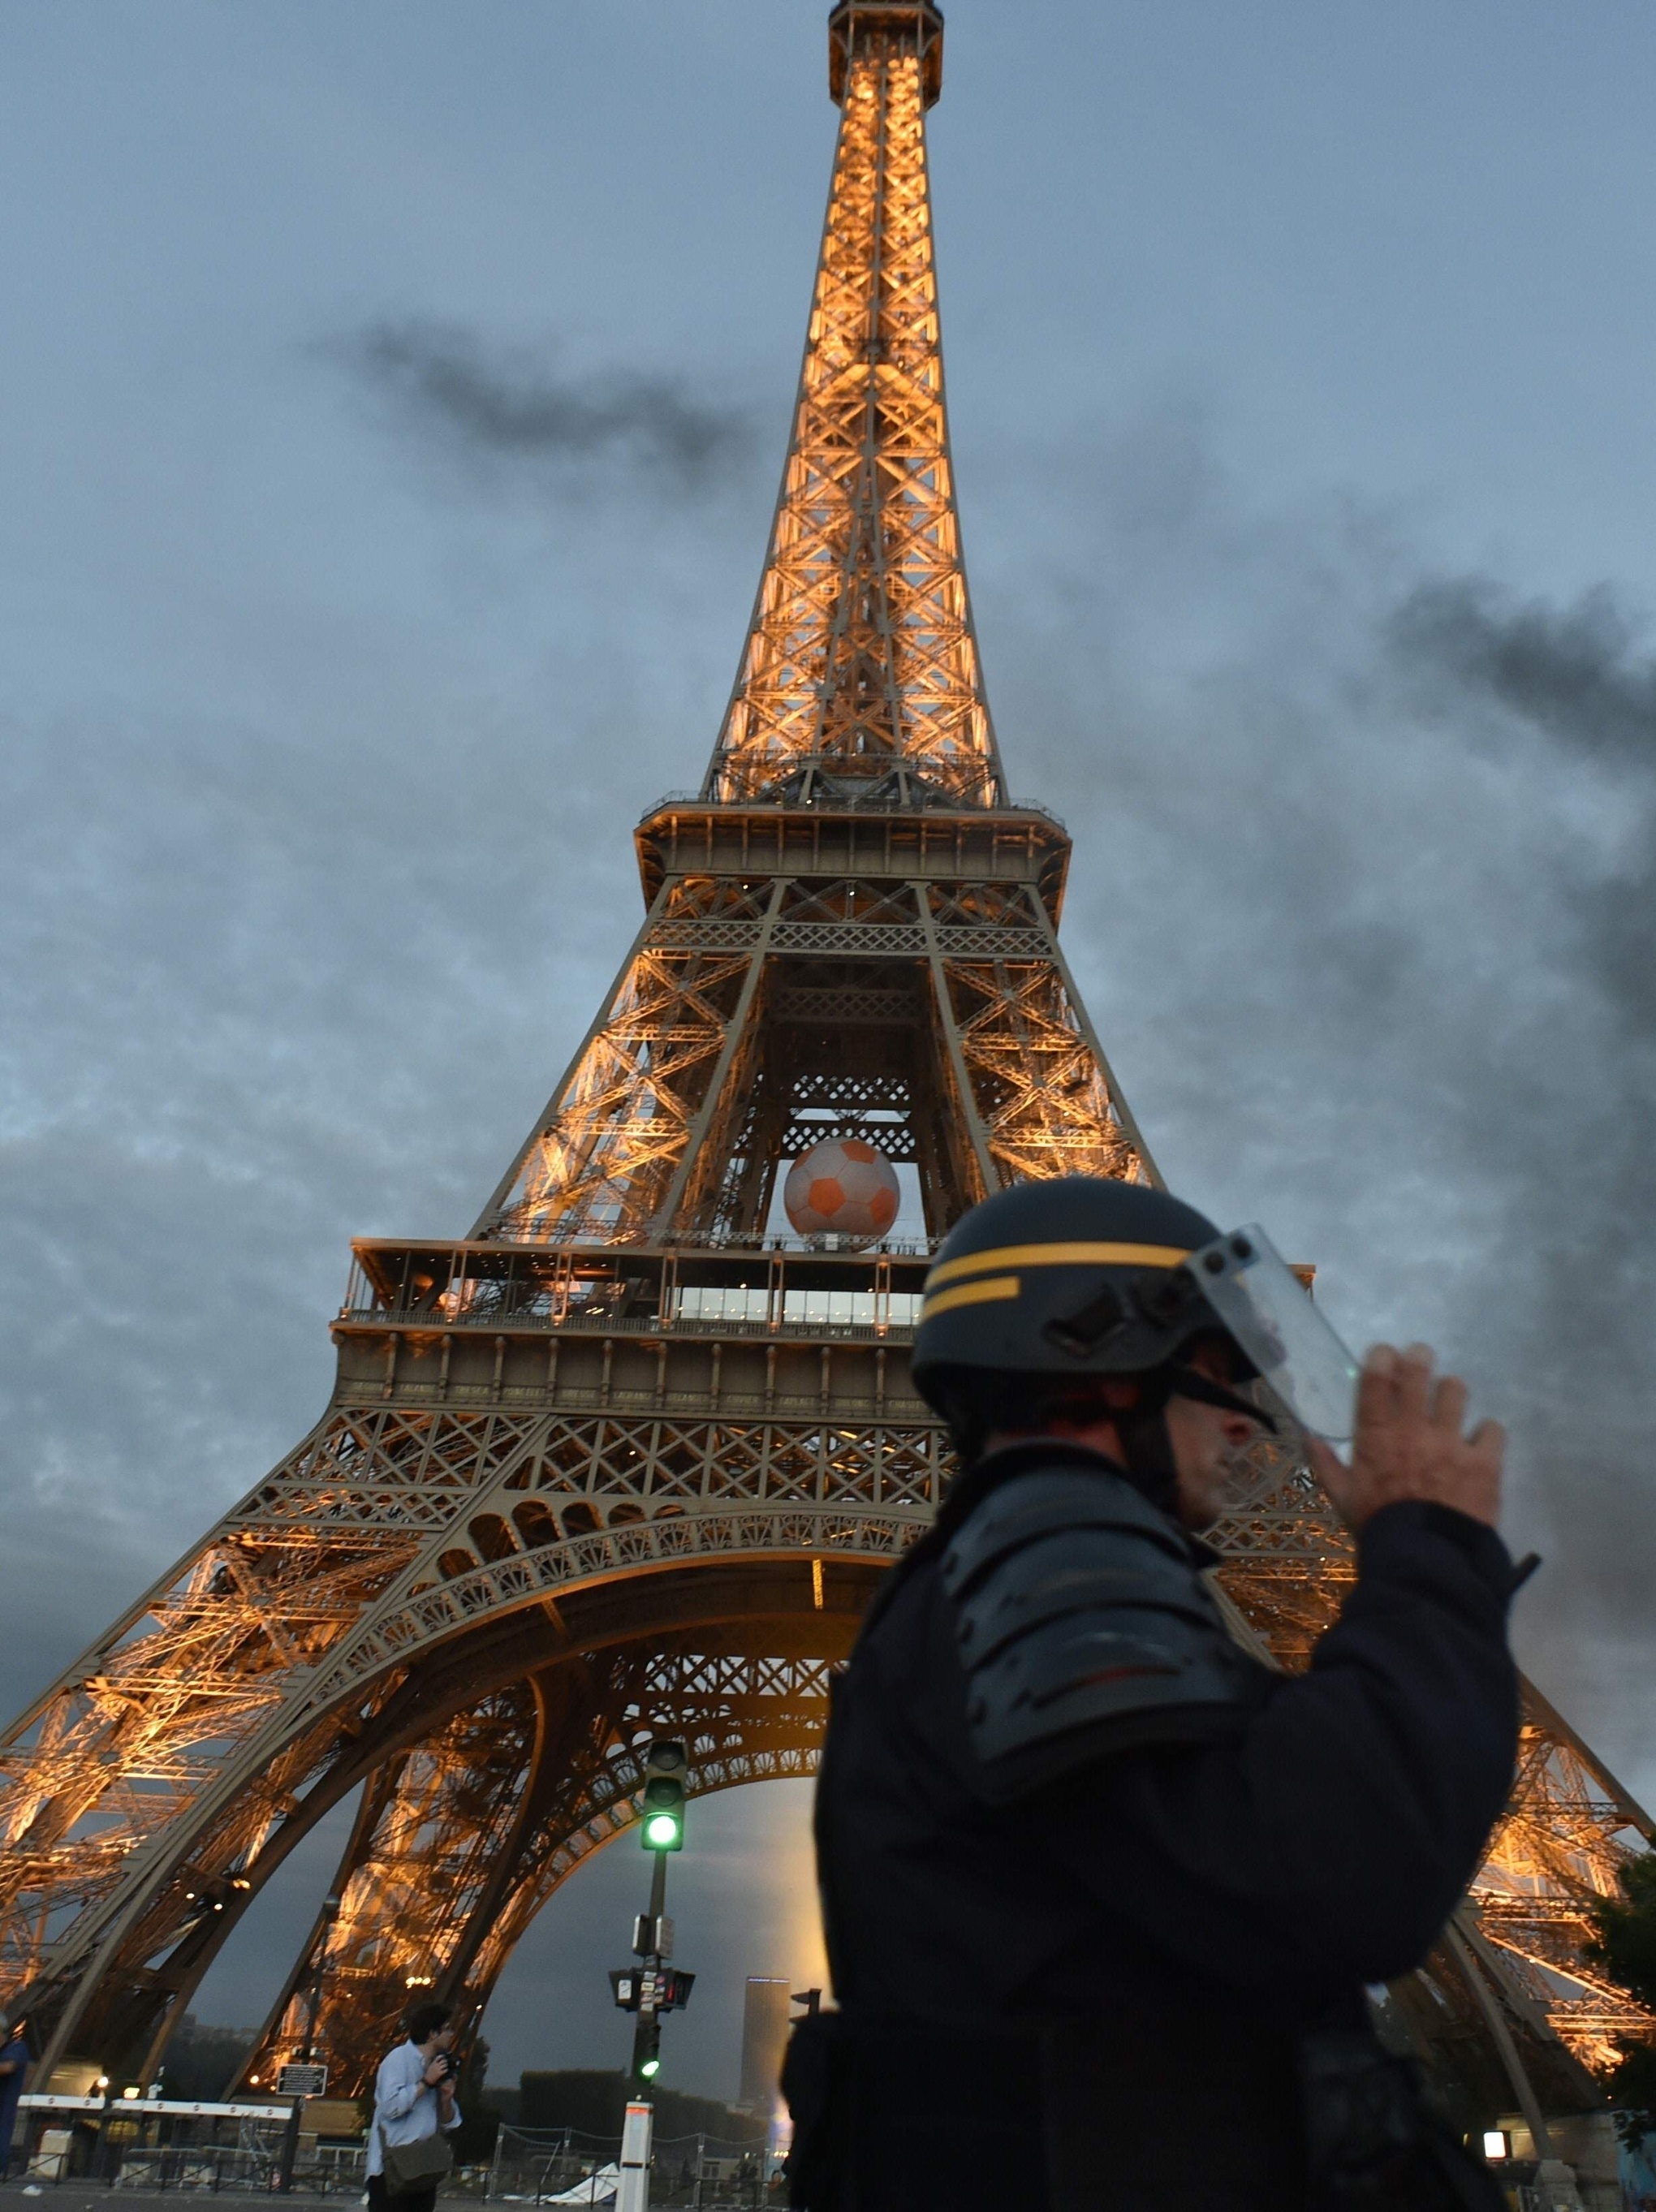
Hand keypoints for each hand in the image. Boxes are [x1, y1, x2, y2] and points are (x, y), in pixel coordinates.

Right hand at [422, 2058, 449, 2087]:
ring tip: (446, 2066)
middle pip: (443, 2061)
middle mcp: (436, 2065)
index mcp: (433, 2063)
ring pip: (445, 2065)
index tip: (444, 2056)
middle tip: (446, 2062)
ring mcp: (438, 2069)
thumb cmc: (429, 2073)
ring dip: (446, 2065)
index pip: (438, 2057)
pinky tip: (446, 2070)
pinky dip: (446, 2070)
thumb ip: (434, 2063)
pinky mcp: (439, 2074)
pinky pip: (445, 2070)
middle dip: (445, 2061)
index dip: (442, 2056)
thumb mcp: (430, 2066)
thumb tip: (438, 2061)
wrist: (427, 2080)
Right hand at [1307, 1343, 1502, 1530]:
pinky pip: (1492, 1430)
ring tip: (1451, 1399)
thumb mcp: (1343, 1498)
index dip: (1381, 1358)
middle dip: (1419, 1358)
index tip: (1385, 1352)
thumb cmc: (1379, 1526)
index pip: (1376, 1381)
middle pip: (1418, 1374)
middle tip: (1421, 1354)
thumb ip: (1327, 1464)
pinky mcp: (1484, 1461)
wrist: (1426, 1559)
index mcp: (1377, 1437)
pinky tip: (1480, 1442)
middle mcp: (1414, 1429)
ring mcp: (1452, 1442)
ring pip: (1456, 1392)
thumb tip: (1308, 1436)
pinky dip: (1486, 1433)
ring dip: (1451, 1392)